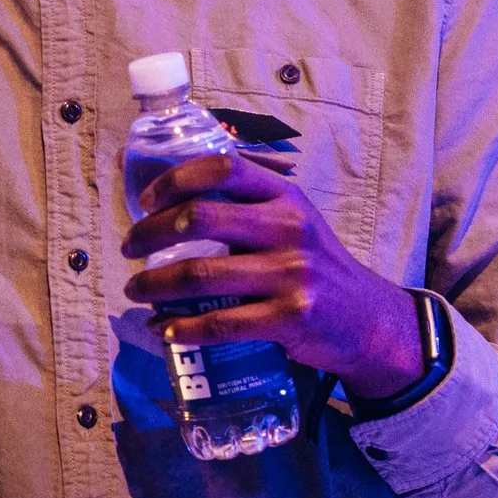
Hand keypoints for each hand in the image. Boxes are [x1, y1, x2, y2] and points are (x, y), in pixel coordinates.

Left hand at [121, 152, 425, 398]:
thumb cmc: (318, 266)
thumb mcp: (294, 222)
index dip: (175, 179)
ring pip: (200, 274)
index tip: (146, 201)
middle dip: (150, 233)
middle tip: (129, 248)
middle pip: (199, 217)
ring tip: (135, 290)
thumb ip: (248, 208)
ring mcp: (291, 274)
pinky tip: (164, 329)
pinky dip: (182, 328)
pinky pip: (220, 323)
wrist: (368, 320)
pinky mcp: (290, 318)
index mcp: (285, 196)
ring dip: (154, 284)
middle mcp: (288, 228)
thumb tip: (174, 202)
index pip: (222, 167)